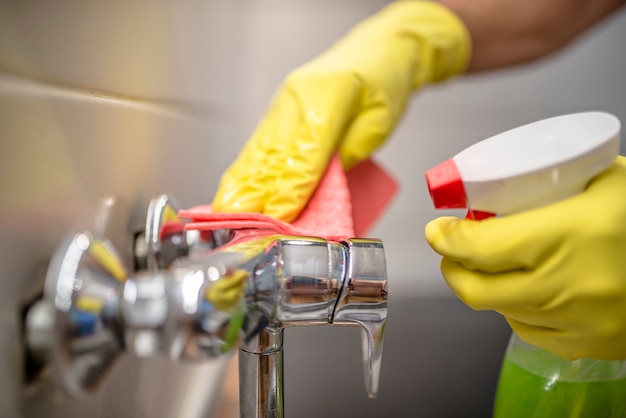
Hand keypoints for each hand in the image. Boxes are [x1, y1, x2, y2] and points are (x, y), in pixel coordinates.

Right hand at [212, 2, 469, 221]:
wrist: (378, 48)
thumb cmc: (385, 82)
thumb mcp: (380, 122)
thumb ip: (349, 154)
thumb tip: (319, 188)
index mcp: (330, 93)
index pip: (305, 152)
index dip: (289, 188)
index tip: (278, 215)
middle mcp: (298, 96)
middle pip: (274, 153)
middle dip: (258, 193)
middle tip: (245, 225)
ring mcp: (283, 101)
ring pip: (259, 150)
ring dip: (242, 185)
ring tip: (228, 214)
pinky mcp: (277, 110)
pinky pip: (257, 145)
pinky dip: (244, 171)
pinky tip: (232, 190)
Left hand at [426, 156, 625, 359]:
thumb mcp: (607, 179)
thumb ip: (550, 184)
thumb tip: (500, 186)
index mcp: (566, 236)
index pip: (478, 246)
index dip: (446, 237)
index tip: (439, 229)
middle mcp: (566, 286)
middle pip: (475, 289)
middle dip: (453, 268)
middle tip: (453, 250)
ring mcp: (578, 322)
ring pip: (500, 312)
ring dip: (483, 289)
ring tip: (488, 267)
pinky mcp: (591, 345)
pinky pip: (531, 333)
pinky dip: (517, 312)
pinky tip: (524, 293)